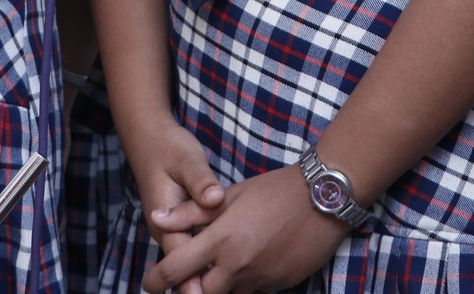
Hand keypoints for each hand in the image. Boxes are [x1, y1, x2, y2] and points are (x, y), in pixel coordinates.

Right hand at [123, 118, 226, 293]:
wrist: (150, 139)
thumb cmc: (168, 148)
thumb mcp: (186, 160)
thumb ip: (200, 181)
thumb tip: (215, 199)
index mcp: (165, 221)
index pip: (180, 262)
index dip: (198, 282)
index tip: (212, 293)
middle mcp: (168, 232)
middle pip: (186, 270)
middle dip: (206, 284)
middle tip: (235, 290)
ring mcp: (175, 231)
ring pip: (193, 262)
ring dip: (211, 275)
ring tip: (240, 285)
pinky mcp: (184, 226)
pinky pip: (198, 250)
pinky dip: (212, 260)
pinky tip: (235, 268)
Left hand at [143, 165, 349, 293]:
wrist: (324, 199)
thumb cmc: (275, 190)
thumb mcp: (231, 195)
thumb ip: (191, 212)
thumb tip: (158, 218)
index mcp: (221, 239)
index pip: (177, 269)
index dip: (157, 280)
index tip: (149, 283)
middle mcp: (238, 265)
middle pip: (202, 293)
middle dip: (192, 289)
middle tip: (189, 279)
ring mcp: (260, 278)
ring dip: (223, 284)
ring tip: (228, 262)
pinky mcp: (280, 284)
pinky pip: (256, 289)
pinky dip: (248, 280)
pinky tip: (257, 259)